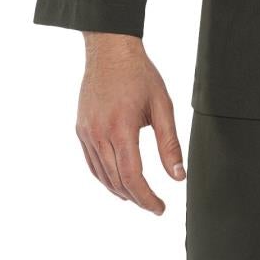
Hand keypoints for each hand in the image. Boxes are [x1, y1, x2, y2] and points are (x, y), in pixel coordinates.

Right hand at [76, 33, 185, 212]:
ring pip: (102, 175)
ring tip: (138, 198)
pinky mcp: (81, 129)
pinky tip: (118, 182)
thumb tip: (178, 176)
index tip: (160, 209)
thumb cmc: (139, 75)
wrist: (109, 51)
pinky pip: (92, 163)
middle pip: (116, 180)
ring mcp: (86, 132)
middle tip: (154, 206)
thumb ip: (170, 144)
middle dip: (136, 198)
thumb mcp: (162, 107)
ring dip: (120, 191)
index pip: (132, 175)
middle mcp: (99, 133)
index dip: (146, 197)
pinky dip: (105, 178)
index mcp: (121, 128)